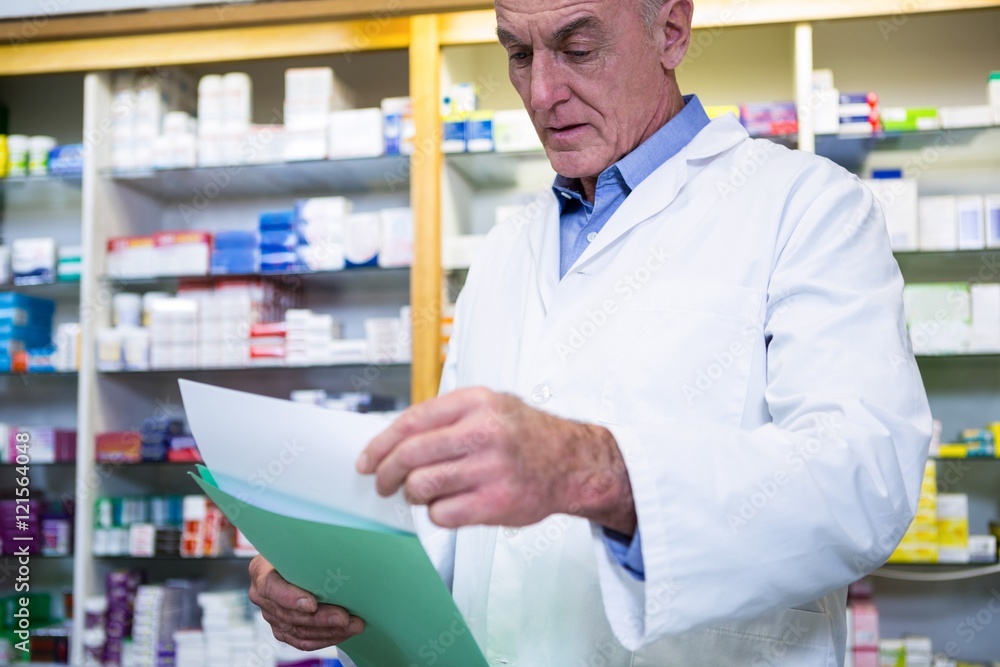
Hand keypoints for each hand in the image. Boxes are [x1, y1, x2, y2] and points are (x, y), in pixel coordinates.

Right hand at [248, 555, 363, 650]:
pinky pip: (302, 641)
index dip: (291, 598)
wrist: (292, 558)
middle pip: (289, 614)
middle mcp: (261, 596)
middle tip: (345, 618)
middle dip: (320, 618)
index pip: (271, 587)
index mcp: (260, 570)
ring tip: (353, 626)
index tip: (312, 604)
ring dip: (329, 630)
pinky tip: (343, 633)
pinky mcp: (281, 628)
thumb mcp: (298, 542)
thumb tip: (337, 551)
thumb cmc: (298, 547)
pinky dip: (324, 638)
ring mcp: (271, 614)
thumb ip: (309, 550)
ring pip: (298, 630)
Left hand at [356, 387, 636, 533]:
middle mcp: (484, 432)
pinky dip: (437, 513)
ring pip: (422, 486)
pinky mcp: (496, 503)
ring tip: (422, 492)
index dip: (380, 444)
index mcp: (476, 402)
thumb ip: (446, 417)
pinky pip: (443, 514)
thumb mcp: (490, 405)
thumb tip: (393, 440)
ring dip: (413, 494)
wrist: (572, 462)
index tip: (366, 460)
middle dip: (386, 473)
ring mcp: (491, 469)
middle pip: (410, 455)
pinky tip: (449, 505)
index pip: (411, 422)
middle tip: (382, 483)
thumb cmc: (525, 435)